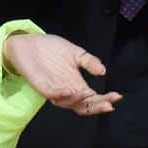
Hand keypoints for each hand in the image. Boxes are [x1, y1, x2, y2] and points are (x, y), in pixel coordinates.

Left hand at [2, 33, 120, 115]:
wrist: (29, 41)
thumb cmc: (51, 48)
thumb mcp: (76, 53)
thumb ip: (89, 61)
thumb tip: (103, 70)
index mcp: (76, 84)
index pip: (92, 98)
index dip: (105, 99)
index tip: (117, 96)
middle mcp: (66, 90)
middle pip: (83, 105)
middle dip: (97, 106)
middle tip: (109, 103)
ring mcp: (53, 89)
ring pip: (68, 104)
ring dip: (80, 101)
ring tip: (90, 93)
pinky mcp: (40, 86)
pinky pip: (51, 95)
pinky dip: (61, 95)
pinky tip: (70, 90)